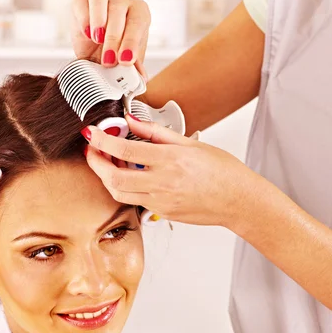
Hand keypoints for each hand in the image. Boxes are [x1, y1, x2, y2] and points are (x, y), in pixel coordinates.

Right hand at [70, 0, 149, 78]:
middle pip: (118, 7)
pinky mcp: (80, 5)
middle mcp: (121, 3)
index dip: (131, 41)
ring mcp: (100, 1)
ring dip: (98, 17)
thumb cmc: (116, 58)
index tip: (125, 61)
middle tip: (109, 60)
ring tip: (97, 39)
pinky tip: (86, 34)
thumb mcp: (127, 66)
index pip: (138, 20)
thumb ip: (134, 70)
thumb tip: (141, 78)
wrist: (96, 60)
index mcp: (138, 13)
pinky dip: (82, 16)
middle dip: (114, 37)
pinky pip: (79, 1)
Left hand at [81, 116, 261, 226]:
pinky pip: (133, 200)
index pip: (123, 149)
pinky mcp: (160, 212)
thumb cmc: (222, 171)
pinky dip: (124, 187)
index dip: (101, 140)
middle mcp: (162, 182)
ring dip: (106, 176)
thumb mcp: (190, 143)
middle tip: (93, 149)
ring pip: (118, 192)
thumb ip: (156, 133)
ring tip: (108, 162)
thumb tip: (132, 120)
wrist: (239, 201)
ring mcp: (159, 201)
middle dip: (95, 162)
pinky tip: (129, 175)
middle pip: (112, 176)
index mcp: (170, 160)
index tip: (92, 134)